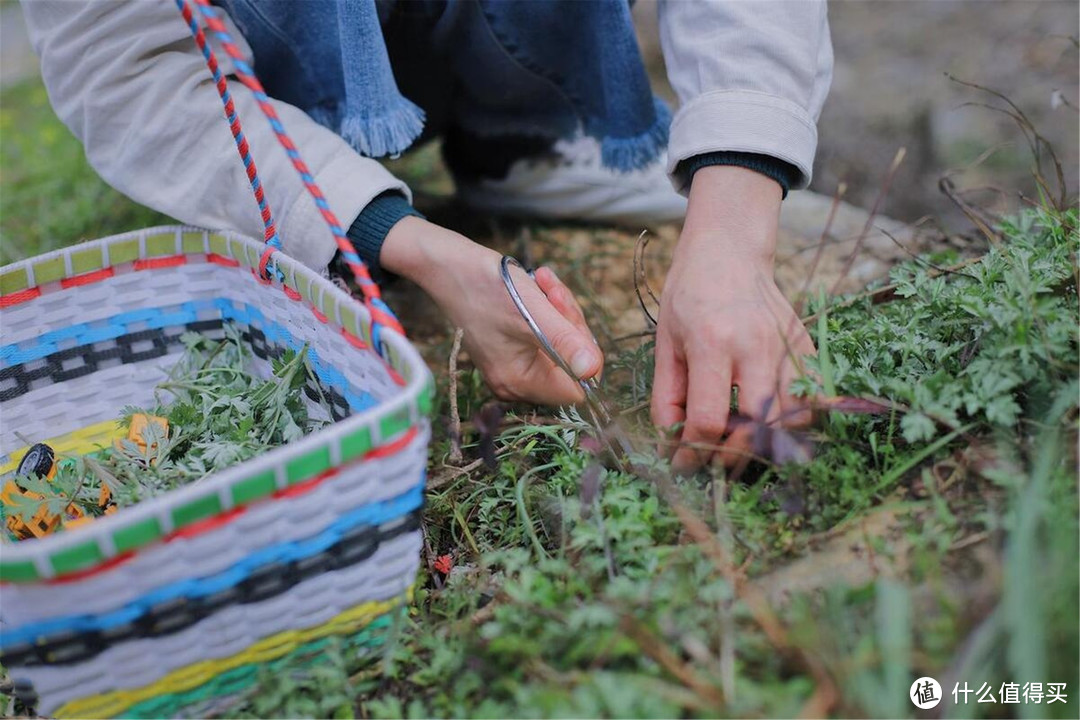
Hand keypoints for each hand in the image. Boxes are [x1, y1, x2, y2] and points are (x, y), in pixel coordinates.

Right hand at [382, 217, 602, 404]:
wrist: (448, 265)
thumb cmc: (485, 286)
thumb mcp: (532, 311)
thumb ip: (564, 342)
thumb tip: (593, 370)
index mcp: (519, 381)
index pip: (576, 388)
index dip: (583, 355)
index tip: (568, 318)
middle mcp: (516, 383)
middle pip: (571, 365)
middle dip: (570, 325)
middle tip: (554, 292)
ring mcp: (513, 367)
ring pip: (561, 347)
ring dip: (560, 312)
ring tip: (544, 283)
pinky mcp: (511, 351)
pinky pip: (546, 337)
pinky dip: (549, 311)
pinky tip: (539, 286)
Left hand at [651, 166, 814, 470]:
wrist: (730, 251)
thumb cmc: (690, 294)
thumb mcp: (665, 342)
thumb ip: (668, 397)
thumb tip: (672, 445)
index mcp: (713, 341)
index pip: (710, 418)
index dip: (693, 452)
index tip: (683, 465)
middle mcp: (757, 345)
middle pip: (757, 426)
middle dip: (733, 456)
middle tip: (713, 463)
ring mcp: (789, 346)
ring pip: (793, 419)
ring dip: (767, 443)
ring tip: (740, 444)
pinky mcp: (808, 347)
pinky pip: (812, 400)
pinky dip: (792, 421)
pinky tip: (766, 421)